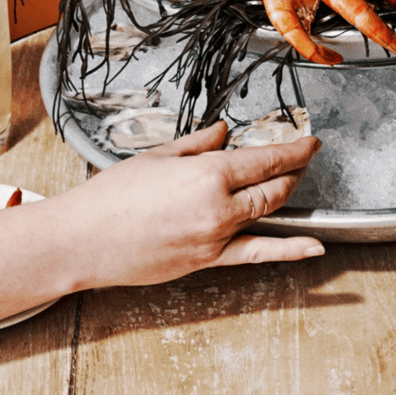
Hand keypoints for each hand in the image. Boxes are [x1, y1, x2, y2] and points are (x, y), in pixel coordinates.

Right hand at [50, 122, 323, 288]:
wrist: (82, 240)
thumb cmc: (112, 196)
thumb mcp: (159, 156)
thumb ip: (199, 143)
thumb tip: (223, 132)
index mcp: (208, 173)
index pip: (266, 159)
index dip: (295, 150)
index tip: (310, 142)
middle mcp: (218, 207)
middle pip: (273, 188)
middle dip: (294, 171)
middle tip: (303, 159)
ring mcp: (215, 238)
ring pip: (266, 215)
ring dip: (287, 196)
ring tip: (299, 182)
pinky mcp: (207, 262)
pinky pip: (256, 254)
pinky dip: (289, 250)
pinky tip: (313, 248)